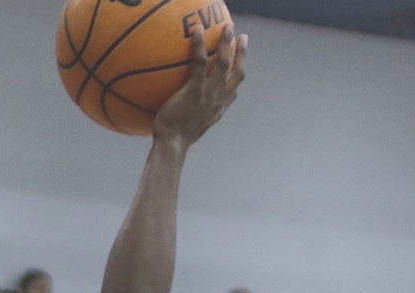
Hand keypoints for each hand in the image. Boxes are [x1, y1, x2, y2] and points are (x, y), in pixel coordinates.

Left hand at [152, 25, 243, 149]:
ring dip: (227, 42)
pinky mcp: (194, 90)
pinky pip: (200, 63)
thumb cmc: (179, 137)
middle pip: (237, 71)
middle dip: (241, 51)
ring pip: (224, 63)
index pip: (235, 85)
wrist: (173, 145)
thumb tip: (209, 106)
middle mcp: (218, 99)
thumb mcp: (198, 125)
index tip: (241, 57)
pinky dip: (200, 45)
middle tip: (241, 35)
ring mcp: (208, 94)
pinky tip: (197, 31)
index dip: (240, 69)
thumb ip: (207, 112)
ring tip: (227, 26)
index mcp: (220, 107)